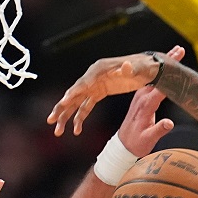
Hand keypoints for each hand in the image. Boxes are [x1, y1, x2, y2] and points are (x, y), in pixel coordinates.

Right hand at [48, 52, 163, 136]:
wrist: (146, 69)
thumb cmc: (142, 68)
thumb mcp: (137, 69)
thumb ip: (129, 69)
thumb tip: (126, 66)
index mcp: (99, 69)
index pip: (83, 83)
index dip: (74, 93)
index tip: (64, 102)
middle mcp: (92, 77)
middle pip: (74, 94)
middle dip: (62, 108)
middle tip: (51, 120)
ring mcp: (94, 86)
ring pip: (76, 103)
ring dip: (66, 117)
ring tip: (58, 131)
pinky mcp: (98, 93)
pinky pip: (85, 108)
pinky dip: (79, 119)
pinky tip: (76, 131)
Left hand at [117, 46, 186, 154]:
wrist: (123, 145)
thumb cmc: (136, 143)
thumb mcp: (148, 140)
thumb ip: (158, 130)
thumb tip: (169, 123)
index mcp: (145, 105)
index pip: (160, 86)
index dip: (170, 74)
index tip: (178, 64)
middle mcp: (141, 96)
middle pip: (157, 76)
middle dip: (168, 62)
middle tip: (180, 50)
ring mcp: (140, 95)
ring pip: (154, 76)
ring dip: (164, 64)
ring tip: (176, 52)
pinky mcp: (141, 96)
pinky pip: (151, 80)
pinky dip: (160, 72)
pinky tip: (166, 65)